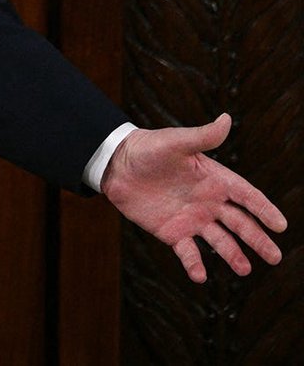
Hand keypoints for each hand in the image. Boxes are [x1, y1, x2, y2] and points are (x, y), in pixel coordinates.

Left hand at [102, 114, 287, 281]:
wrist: (115, 164)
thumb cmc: (147, 148)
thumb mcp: (175, 142)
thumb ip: (202, 137)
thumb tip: (226, 119)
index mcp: (214, 179)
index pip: (247, 196)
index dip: (264, 210)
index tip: (281, 225)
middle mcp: (208, 202)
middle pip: (240, 224)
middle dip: (258, 239)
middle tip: (275, 257)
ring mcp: (191, 218)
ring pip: (219, 241)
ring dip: (232, 255)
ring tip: (245, 270)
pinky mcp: (171, 231)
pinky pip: (187, 252)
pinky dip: (194, 264)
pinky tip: (200, 277)